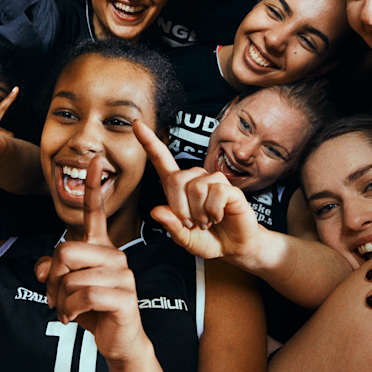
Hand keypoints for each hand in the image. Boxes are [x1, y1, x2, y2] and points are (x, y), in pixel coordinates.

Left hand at [35, 158, 146, 362]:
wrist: (118, 341)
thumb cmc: (93, 310)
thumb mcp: (65, 289)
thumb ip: (52, 272)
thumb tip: (43, 268)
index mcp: (101, 247)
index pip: (95, 213)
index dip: (93, 187)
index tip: (93, 162)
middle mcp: (114, 254)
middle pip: (65, 251)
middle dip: (53, 280)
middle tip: (56, 299)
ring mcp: (122, 273)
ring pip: (71, 278)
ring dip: (60, 302)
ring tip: (67, 312)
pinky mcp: (124, 295)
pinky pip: (84, 295)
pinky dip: (70, 311)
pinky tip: (74, 319)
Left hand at [134, 120, 260, 262]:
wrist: (234, 246)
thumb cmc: (208, 238)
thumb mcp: (184, 238)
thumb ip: (171, 227)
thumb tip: (156, 211)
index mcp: (178, 187)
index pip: (161, 160)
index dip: (149, 142)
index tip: (137, 124)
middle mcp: (195, 179)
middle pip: (176, 179)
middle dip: (181, 208)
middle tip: (192, 223)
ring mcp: (213, 181)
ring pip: (196, 187)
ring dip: (199, 212)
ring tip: (206, 220)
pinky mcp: (229, 188)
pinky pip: (216, 192)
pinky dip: (214, 211)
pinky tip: (218, 216)